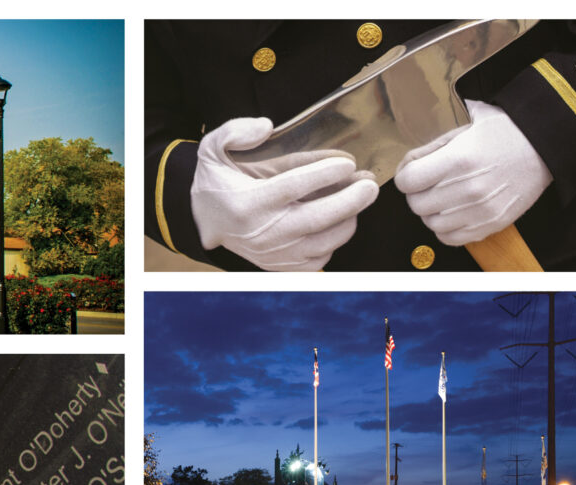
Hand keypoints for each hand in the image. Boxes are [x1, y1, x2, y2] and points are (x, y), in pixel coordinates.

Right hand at [190, 116, 377, 270]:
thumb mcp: (212, 148)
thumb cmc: (217, 183)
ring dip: (348, 221)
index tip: (348, 162)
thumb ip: (235, 131)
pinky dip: (334, 242)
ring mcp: (275, 254)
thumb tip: (266, 127)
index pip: (292, 187)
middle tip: (370, 185)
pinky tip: (340, 221)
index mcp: (248, 203)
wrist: (205, 224)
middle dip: (350, 201)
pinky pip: (319, 260)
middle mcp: (263, 233)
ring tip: (360, 199)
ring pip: (324, 243)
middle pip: (316, 220)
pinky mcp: (282, 267)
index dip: (324, 173)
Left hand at [395, 98, 551, 244]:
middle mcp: (467, 188)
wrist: (544, 145)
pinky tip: (453, 211)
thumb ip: (434, 146)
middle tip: (429, 183)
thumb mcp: (468, 125)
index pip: (407, 181)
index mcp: (458, 160)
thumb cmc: (506, 132)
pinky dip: (445, 227)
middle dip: (417, 192)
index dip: (405, 176)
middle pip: (416, 204)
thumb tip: (409, 164)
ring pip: (430, 223)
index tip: (412, 172)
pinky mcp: (488, 225)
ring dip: (431, 211)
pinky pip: (449, 238)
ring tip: (443, 196)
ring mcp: (478, 210)